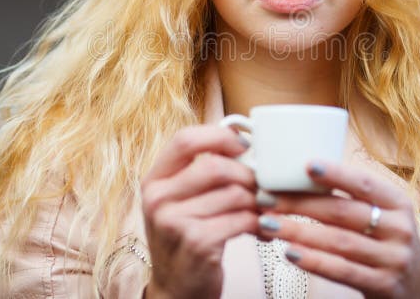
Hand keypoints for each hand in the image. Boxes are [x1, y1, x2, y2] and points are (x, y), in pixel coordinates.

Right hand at [141, 125, 258, 298]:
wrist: (176, 290)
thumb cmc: (185, 240)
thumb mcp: (180, 202)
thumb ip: (201, 173)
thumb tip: (244, 144)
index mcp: (154, 180)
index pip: (185, 140)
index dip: (219, 137)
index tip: (243, 145)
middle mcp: (158, 199)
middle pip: (215, 166)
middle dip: (248, 175)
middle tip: (262, 187)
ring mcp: (174, 222)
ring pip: (233, 193)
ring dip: (258, 201)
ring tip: (265, 210)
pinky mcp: (197, 243)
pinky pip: (241, 219)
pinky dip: (259, 223)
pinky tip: (263, 230)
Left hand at [256, 161, 419, 298]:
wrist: (416, 292)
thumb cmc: (386, 244)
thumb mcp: (383, 217)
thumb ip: (354, 199)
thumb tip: (302, 173)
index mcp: (398, 203)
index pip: (364, 184)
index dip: (336, 173)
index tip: (305, 165)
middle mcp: (399, 229)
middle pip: (343, 212)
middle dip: (300, 203)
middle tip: (266, 198)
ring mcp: (393, 259)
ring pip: (338, 241)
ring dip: (298, 231)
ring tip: (267, 224)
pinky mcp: (384, 285)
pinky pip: (342, 271)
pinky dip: (314, 261)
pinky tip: (289, 253)